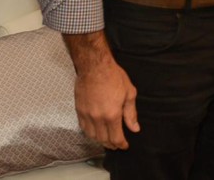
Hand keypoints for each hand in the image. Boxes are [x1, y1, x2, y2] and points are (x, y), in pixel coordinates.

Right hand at [63, 32, 138, 148]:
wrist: (95, 67)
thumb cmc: (114, 77)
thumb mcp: (129, 93)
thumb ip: (131, 113)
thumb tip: (135, 128)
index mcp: (112, 114)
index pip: (116, 137)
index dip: (121, 144)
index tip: (125, 146)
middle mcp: (97, 118)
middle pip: (103, 139)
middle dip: (111, 144)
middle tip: (117, 145)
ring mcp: (86, 115)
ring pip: (92, 136)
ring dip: (100, 141)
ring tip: (107, 141)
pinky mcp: (79, 111)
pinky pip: (83, 128)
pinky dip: (90, 133)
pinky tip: (95, 132)